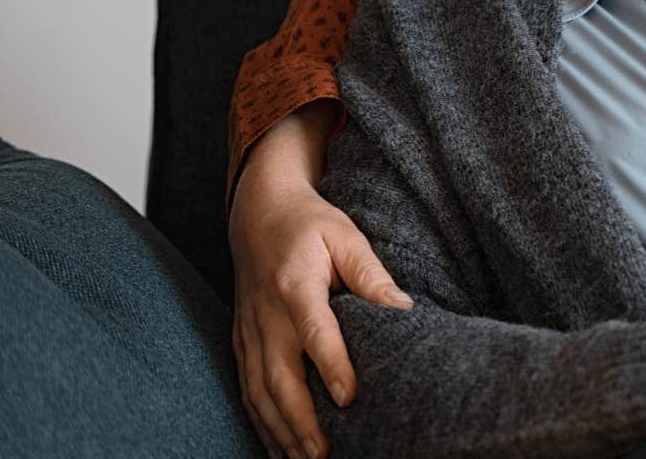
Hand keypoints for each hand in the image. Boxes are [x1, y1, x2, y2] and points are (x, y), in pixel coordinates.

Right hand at [230, 105, 412, 458]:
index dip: (331, 366)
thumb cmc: (309, 223)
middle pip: (278, 375)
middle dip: (299, 419)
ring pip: (257, 390)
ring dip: (278, 429)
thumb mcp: (346, 235)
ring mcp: (249, 331)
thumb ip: (372, 274)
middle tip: (324, 453)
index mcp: (295, 286)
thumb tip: (405, 310)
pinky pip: (245, 388)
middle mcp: (266, 314)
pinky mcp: (241, 340)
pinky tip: (277, 447)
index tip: (350, 398)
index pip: (314, 332)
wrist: (256, 211)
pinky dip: (260, 421)